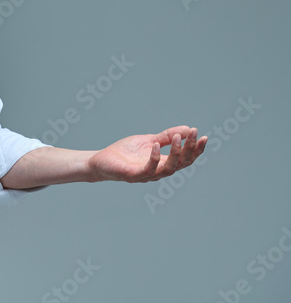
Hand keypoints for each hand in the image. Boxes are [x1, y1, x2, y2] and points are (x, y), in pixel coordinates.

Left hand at [88, 126, 207, 182]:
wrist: (102, 161)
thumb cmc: (126, 153)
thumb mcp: (149, 140)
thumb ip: (166, 137)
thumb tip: (187, 128)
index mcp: (164, 163)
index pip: (185, 159)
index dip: (196, 150)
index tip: (203, 136)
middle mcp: (159, 171)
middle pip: (182, 164)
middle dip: (190, 149)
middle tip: (195, 134)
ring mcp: (147, 175)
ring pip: (168, 169)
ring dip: (175, 153)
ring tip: (179, 137)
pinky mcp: (133, 176)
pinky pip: (148, 170)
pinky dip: (154, 158)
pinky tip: (156, 145)